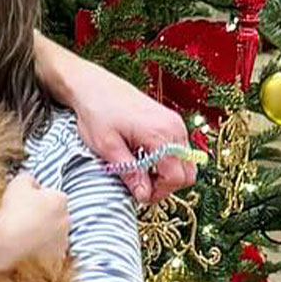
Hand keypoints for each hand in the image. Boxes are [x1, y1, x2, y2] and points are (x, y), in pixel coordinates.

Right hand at [0, 173, 69, 274]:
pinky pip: (50, 249)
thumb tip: (32, 180)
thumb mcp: (17, 182)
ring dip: (44, 231)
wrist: (7, 242)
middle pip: (56, 213)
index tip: (26, 201)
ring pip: (54, 232)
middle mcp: (67, 219)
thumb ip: (28, 177)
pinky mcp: (57, 256)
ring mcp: (63, 239)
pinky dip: (42, 247)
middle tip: (24, 216)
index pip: (53, 194)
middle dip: (44, 214)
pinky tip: (27, 245)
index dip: (39, 196)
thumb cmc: (13, 210)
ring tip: (23, 232)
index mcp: (60, 199)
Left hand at [70, 68, 192, 204]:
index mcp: (160, 134)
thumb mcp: (107, 146)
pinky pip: (179, 150)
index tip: (140, 196)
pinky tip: (144, 159)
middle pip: (188, 173)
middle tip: (141, 187)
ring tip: (140, 173)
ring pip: (185, 162)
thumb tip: (144, 195)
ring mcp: (175, 123)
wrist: (93, 85)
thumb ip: (129, 172)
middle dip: (167, 186)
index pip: (176, 177)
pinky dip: (167, 161)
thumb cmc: (96, 112)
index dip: (159, 192)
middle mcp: (174, 128)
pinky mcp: (171, 121)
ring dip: (167, 174)